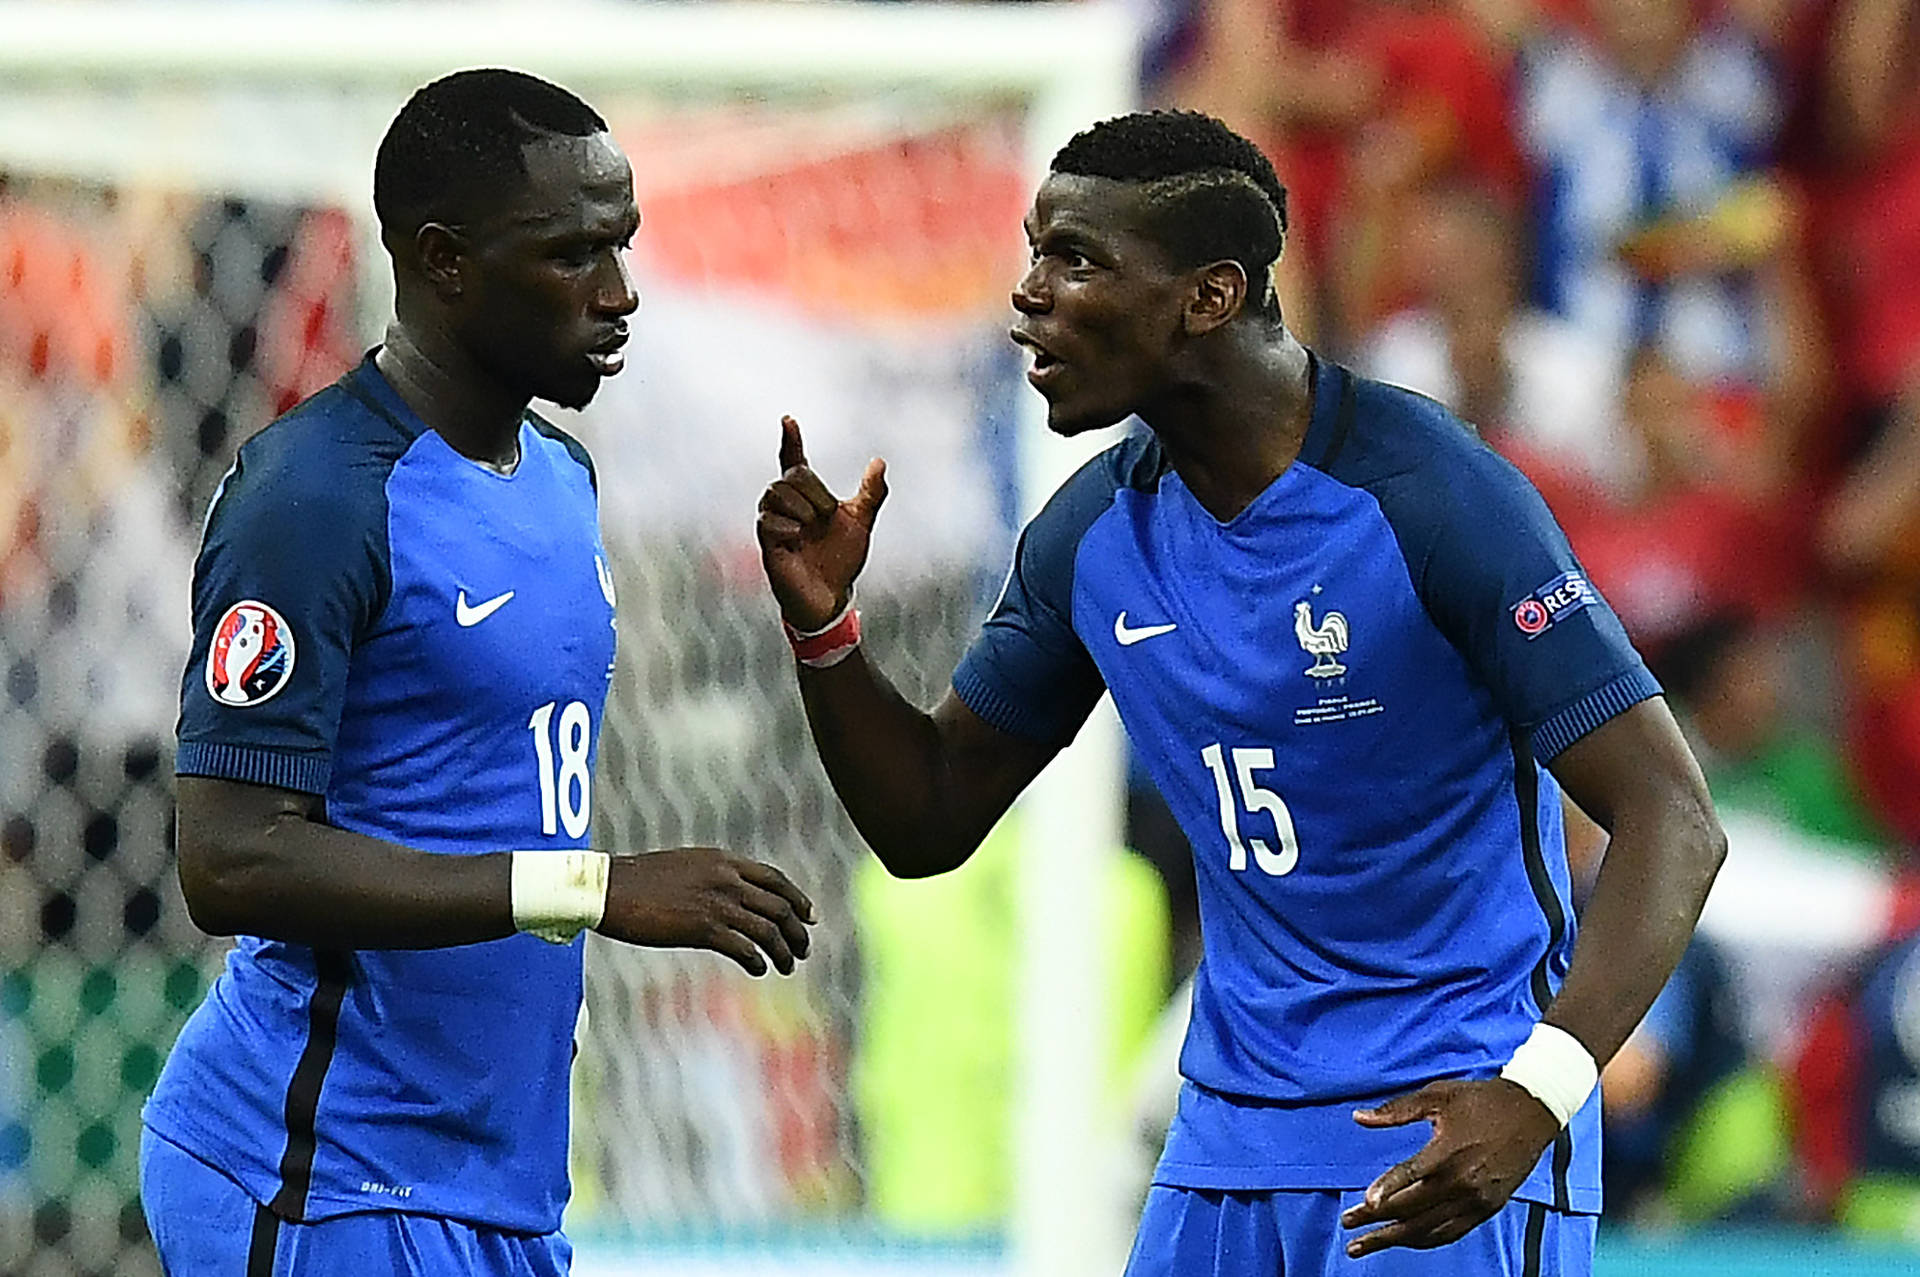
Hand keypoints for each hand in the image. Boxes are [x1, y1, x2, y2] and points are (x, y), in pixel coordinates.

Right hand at [597, 848, 815, 976]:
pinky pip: (745, 948)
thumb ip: (713, 875)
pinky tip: (759, 970)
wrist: (609, 889)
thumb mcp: (685, 866)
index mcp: (724, 860)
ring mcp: (717, 903)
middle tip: (804, 948)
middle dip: (797, 930)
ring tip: (788, 966)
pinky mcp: (703, 928)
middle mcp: (727, 878)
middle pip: (779, 906)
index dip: (797, 898)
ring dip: (783, 951)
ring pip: (768, 930)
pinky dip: (758, 961)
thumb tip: (731, 893)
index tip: (809, 916)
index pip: (774, 878)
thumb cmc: (639, 881)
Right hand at [757, 415, 887, 631]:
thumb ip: (870, 493)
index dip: (791, 440)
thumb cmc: (841, 558)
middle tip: (826, 517)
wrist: (831, 595)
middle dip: (815, 491)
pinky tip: (797, 538)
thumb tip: (879, 462)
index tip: (788, 419)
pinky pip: (768, 520)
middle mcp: (786, 504)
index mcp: (806, 496)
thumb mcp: (861, 522)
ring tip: (811, 528)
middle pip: (792, 475)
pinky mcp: (766, 542)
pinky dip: (788, 526)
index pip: (793, 460)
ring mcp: (773, 522)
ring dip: (802, 508)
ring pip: (776, 492)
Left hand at [1339, 1078, 1558, 1255]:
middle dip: (1375, 1221)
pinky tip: (1404, 1241)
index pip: (1410, 1177)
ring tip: (1365, 1245)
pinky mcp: (1487, 1209)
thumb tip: (1358, 1117)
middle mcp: (1462, 1182)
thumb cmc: (1480, 1100)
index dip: (1385, 1192)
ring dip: (1394, 1239)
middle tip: (1347, 1225)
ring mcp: (1476, 1200)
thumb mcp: (1437, 1095)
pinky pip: (1451, 1232)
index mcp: (1448, 1152)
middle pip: (1412, 1209)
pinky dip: (1424, 1240)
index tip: (1363, 1205)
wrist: (1531, 1113)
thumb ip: (1396, 1110)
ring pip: (1429, 1229)